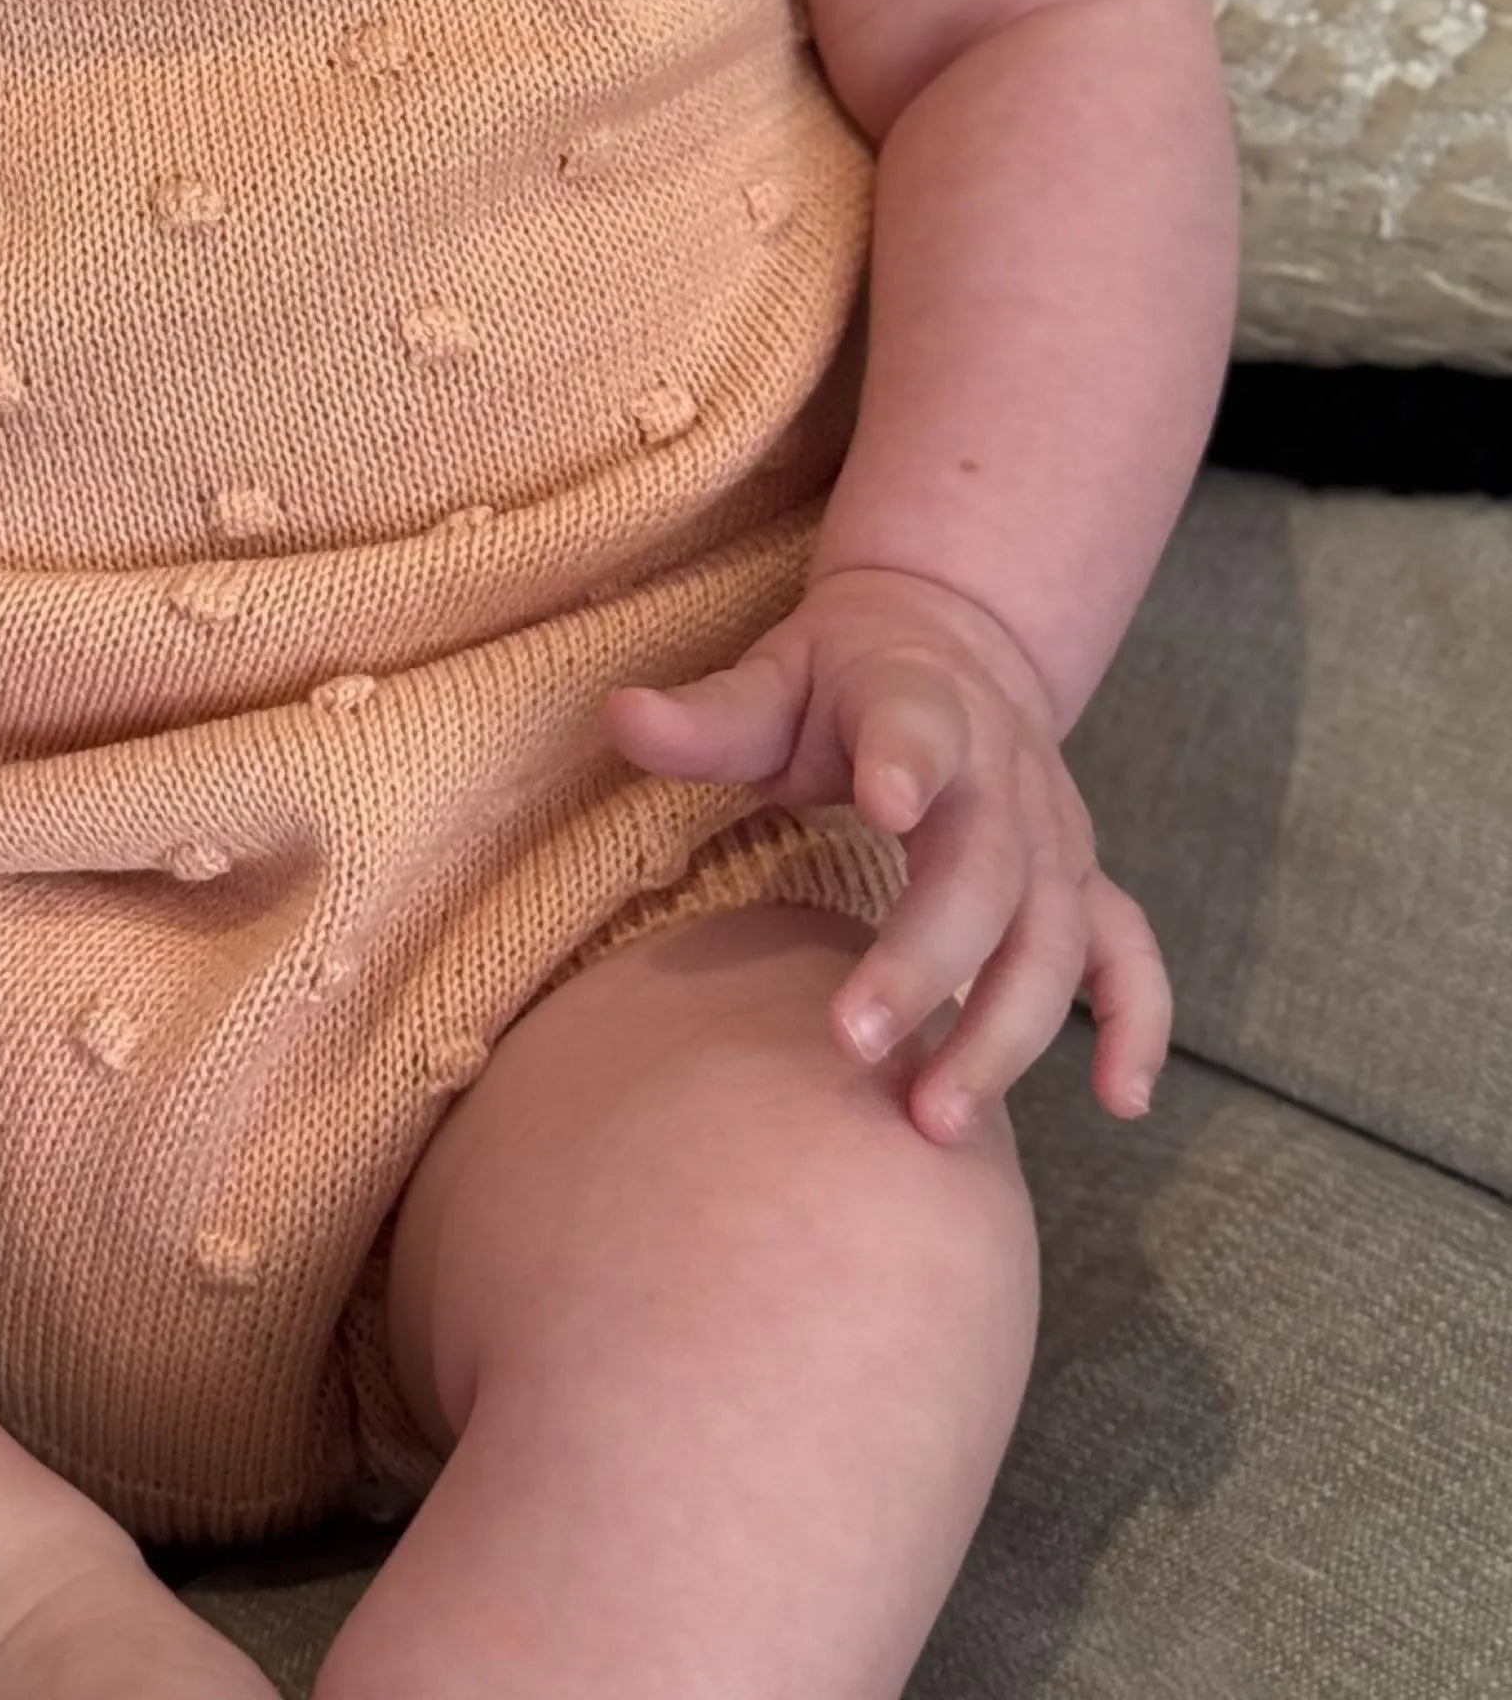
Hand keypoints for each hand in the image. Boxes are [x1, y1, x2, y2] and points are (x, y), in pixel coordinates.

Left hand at [601, 563, 1169, 1143]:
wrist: (951, 638)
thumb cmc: (839, 677)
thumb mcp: (774, 674)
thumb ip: (709, 714)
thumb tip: (621, 717)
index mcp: (919, 702)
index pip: (919, 727)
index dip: (908, 757)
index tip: (885, 801)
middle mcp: (1003, 772)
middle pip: (987, 872)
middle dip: (929, 964)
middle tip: (853, 1048)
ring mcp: (1053, 832)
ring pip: (1054, 935)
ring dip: (1007, 1029)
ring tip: (936, 1120)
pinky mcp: (1079, 876)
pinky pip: (1127, 949)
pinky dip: (1137, 1020)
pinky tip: (1120, 1100)